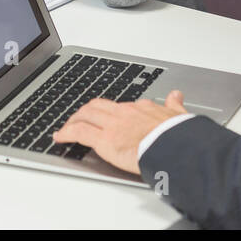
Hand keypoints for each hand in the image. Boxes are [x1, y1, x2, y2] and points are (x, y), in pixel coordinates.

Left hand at [53, 90, 187, 174]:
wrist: (176, 145)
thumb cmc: (179, 135)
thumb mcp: (180, 115)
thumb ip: (175, 106)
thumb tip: (176, 96)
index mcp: (142, 108)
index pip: (120, 106)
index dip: (111, 111)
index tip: (107, 116)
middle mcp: (124, 112)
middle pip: (98, 106)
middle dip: (86, 112)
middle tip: (79, 118)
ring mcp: (112, 125)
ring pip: (85, 115)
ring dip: (74, 120)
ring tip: (67, 127)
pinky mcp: (104, 139)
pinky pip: (79, 132)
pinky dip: (66, 133)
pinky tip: (60, 137)